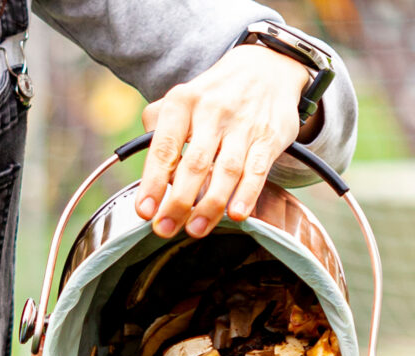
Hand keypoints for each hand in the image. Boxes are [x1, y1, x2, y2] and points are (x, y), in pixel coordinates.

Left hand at [135, 44, 314, 240]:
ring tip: (196, 228)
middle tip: (165, 229)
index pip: (164, 147)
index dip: (153, 181)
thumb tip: (148, 173)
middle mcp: (213, 112)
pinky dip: (247, 194)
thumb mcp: (182, 99)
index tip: (144, 211)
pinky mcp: (269, 137)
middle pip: (194, 164)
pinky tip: (236, 214)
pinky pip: (257, 170)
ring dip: (210, 205)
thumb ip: (159, 131)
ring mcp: (243, 125)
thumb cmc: (215, 95)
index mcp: (184, 102)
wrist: (267, 68)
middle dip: (178, 202)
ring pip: (226, 171)